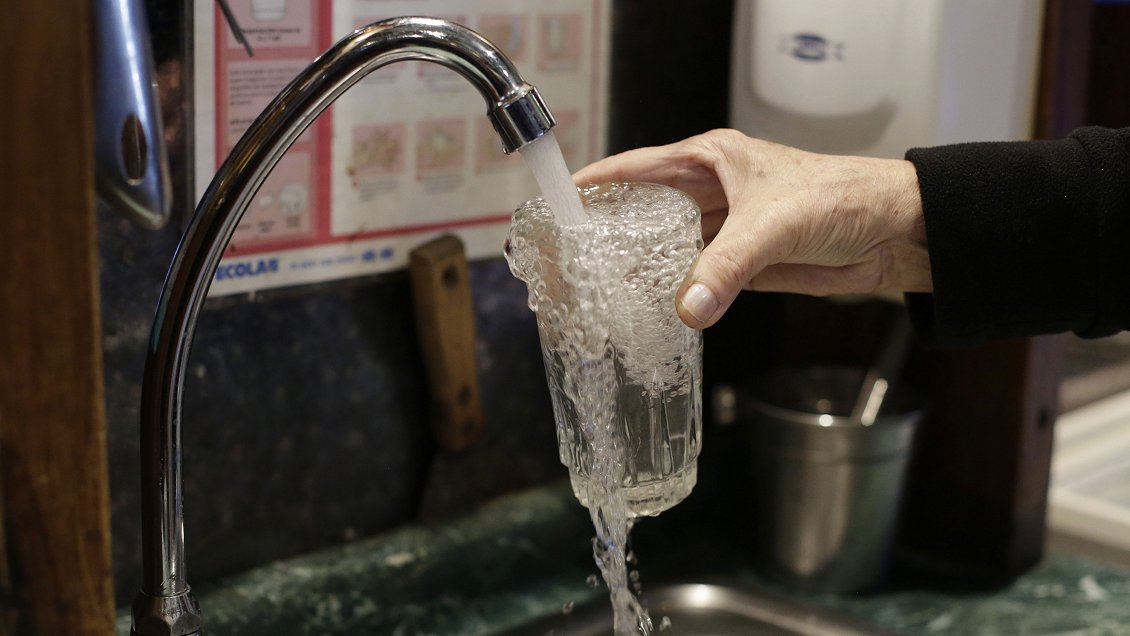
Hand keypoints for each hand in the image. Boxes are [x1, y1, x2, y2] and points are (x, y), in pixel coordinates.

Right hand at [573, 129, 930, 328]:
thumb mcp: (773, 225)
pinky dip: (673, 293)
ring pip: (666, 249)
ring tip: (598, 291)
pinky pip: (695, 279)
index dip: (598, 184)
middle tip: (571, 262)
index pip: (639, 167)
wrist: (892, 234)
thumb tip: (688, 309)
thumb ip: (726, 268)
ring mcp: (724, 230)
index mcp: (711, 160)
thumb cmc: (842, 198)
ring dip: (640, 269)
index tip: (558, 202)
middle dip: (610, 234)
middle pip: (645, 212)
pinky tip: (647, 308)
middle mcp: (711, 191)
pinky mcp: (740, 264)